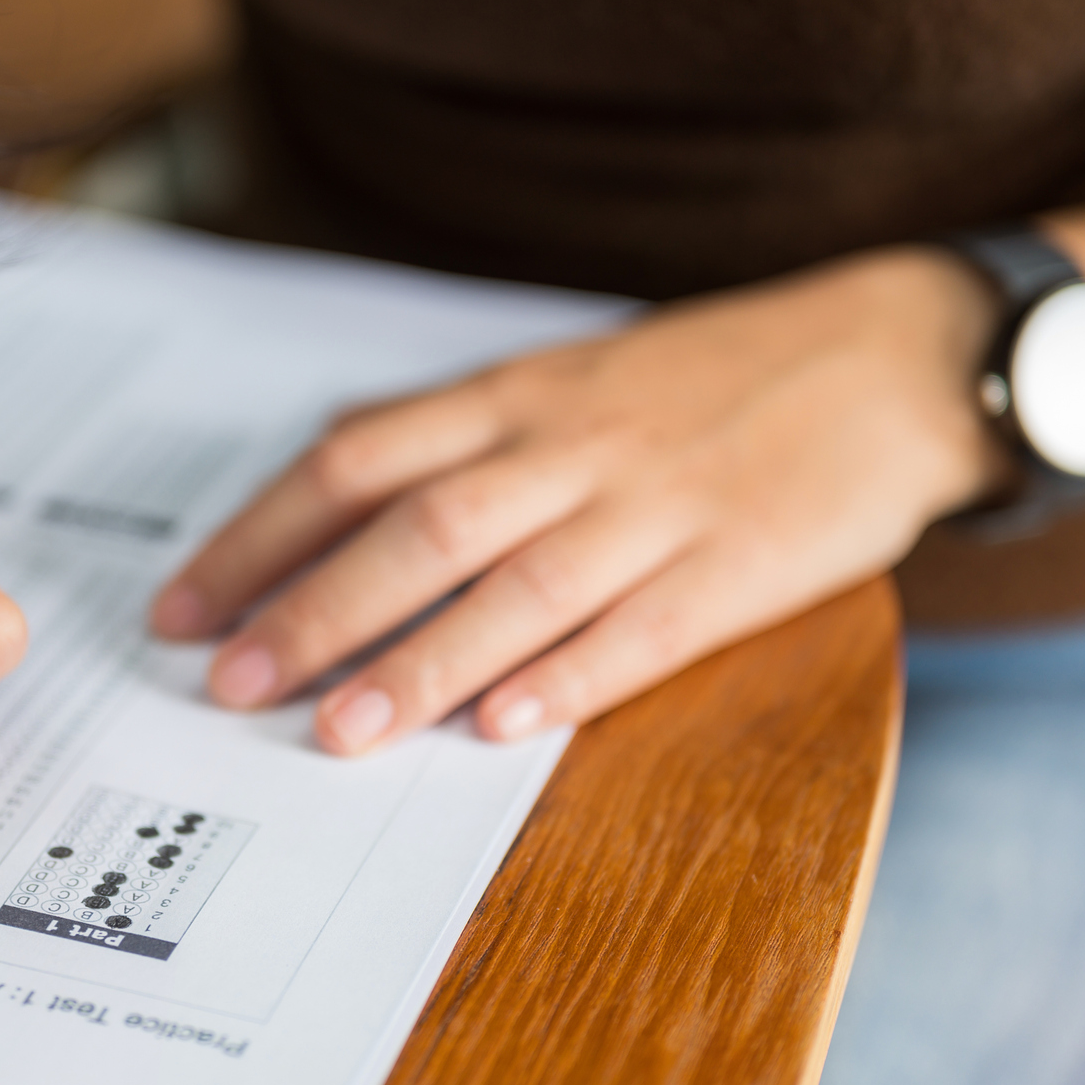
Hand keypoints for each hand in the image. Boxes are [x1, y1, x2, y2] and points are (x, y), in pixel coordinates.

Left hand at [151, 246, 1008, 754]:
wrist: (898, 354)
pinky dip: (569, 676)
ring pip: (516, 586)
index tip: (187, 604)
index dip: (262, 535)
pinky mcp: (743, 564)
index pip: (358, 460)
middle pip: (417, 528)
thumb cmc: (723, 374)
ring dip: (420, 661)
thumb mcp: (581, 373)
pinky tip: (502, 726)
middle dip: (313, 609)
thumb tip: (345, 473)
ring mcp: (659, 505)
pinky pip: (644, 628)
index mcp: (523, 396)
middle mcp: (574, 446)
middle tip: (229, 683)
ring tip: (338, 730)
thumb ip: (472, 430)